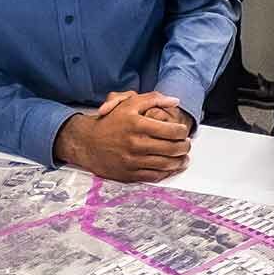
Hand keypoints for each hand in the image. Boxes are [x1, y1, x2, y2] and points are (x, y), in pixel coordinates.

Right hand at [55, 91, 190, 182]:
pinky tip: (171, 167)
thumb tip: (175, 101)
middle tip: (187, 144)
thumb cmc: (111, 121)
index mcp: (137, 125)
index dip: (183, 132)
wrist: (86, 143)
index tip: (183, 131)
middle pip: (172, 149)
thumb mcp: (129, 103)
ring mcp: (132, 160)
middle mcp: (135, 143)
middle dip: (184, 147)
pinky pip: (154, 176)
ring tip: (183, 157)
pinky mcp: (128, 174)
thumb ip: (154, 99)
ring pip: (166, 164)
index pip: (171, 131)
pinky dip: (167, 172)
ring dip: (179, 161)